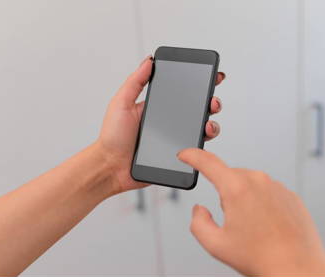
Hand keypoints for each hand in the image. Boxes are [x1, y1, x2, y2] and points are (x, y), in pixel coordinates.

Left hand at [97, 56, 225, 192]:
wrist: (111, 167)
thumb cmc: (112, 137)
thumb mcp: (121, 103)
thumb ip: (135, 82)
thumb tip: (149, 61)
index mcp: (157, 107)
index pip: (182, 92)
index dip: (199, 84)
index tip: (212, 76)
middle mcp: (168, 122)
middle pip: (197, 110)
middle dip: (211, 102)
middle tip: (212, 102)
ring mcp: (174, 139)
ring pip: (201, 130)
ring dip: (211, 124)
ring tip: (208, 124)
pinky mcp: (177, 156)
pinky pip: (195, 150)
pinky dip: (203, 146)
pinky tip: (201, 141)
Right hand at [178, 148, 324, 276]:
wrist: (297, 269)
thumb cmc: (262, 258)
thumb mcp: (216, 244)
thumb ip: (198, 222)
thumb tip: (199, 210)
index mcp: (237, 189)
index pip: (208, 162)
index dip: (192, 156)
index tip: (185, 154)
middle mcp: (259, 181)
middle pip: (229, 177)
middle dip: (224, 195)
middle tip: (233, 223)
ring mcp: (277, 187)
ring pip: (249, 185)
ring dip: (243, 200)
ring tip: (254, 229)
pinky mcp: (290, 195)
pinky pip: (267, 193)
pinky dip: (261, 205)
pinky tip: (266, 227)